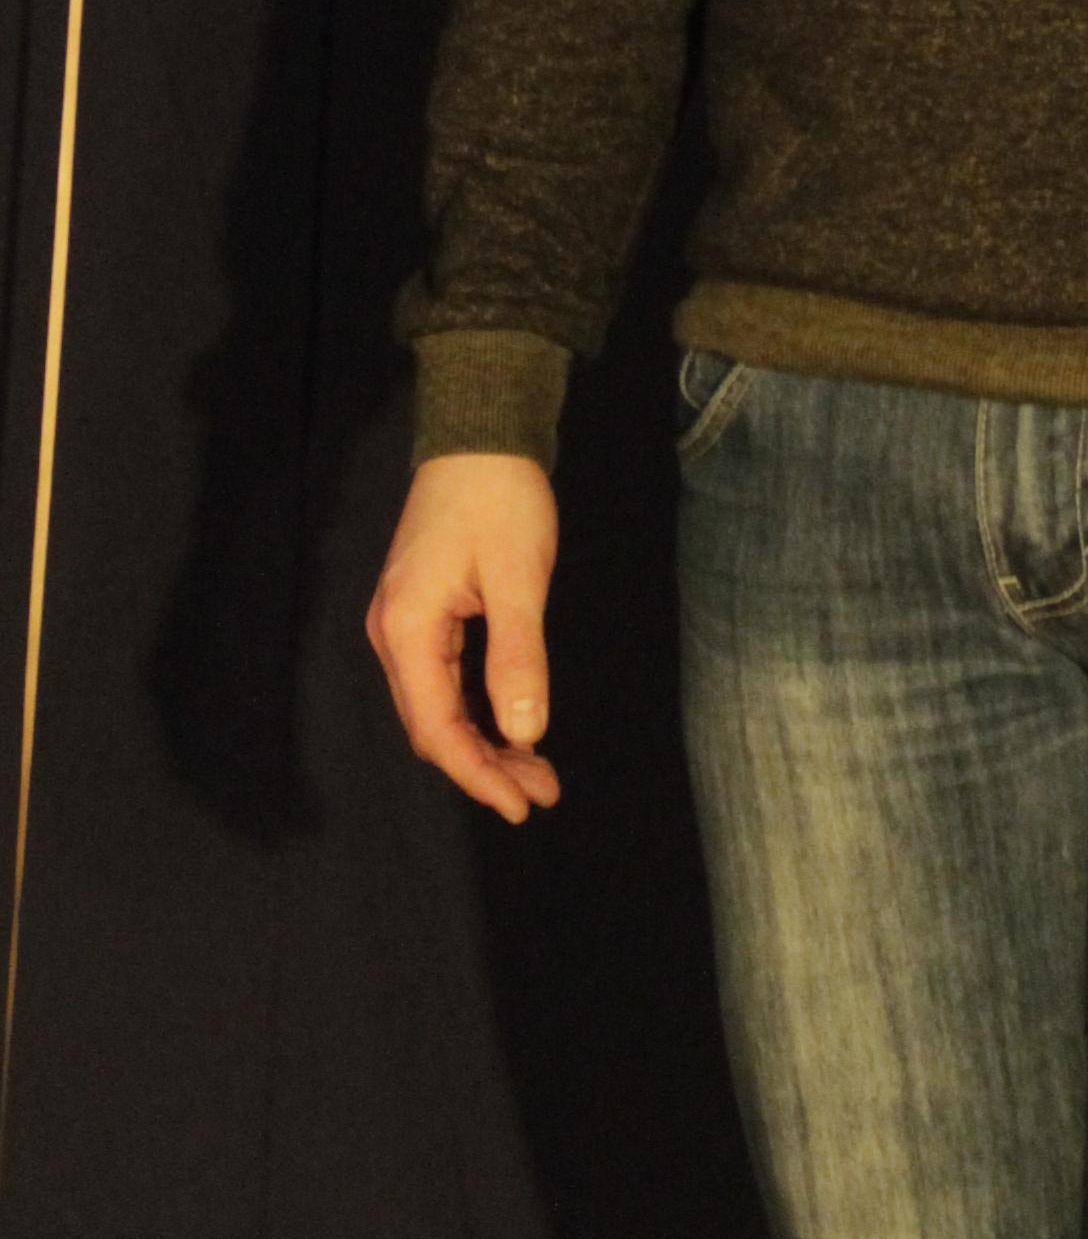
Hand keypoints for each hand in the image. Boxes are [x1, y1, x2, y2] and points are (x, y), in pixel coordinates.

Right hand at [366, 454, 562, 822]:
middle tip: (541, 791)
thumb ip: (518, 658)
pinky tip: (509, 723)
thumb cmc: (501, 499)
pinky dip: (476, 709)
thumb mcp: (520, 578)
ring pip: (437, 707)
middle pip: (432, 726)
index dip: (478, 775)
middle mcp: (393, 634)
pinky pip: (442, 681)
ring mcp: (403, 623)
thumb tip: (526, 733)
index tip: (522, 805)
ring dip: (483, 741)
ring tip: (535, 770)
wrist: (480, 434)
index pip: (436, 729)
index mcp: (407, 630)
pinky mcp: (421, 611)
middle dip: (485, 765)